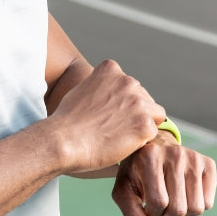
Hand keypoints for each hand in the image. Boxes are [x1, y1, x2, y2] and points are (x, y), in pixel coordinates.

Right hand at [48, 59, 165, 172]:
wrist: (61, 141)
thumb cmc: (64, 122)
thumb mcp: (80, 91)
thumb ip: (98, 88)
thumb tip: (106, 96)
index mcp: (111, 69)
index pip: (129, 85)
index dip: (122, 102)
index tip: (109, 114)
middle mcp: (128, 81)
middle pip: (144, 99)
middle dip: (134, 114)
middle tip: (113, 130)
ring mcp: (138, 103)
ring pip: (154, 115)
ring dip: (141, 125)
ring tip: (119, 138)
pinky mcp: (144, 125)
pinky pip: (152, 134)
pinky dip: (140, 142)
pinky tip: (121, 146)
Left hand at [111, 131, 216, 215]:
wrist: (151, 151)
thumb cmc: (134, 175)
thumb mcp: (124, 192)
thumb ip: (132, 215)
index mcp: (150, 157)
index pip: (158, 202)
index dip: (151, 213)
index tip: (145, 207)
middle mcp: (175, 154)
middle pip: (179, 208)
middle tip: (159, 207)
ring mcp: (194, 157)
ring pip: (197, 208)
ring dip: (181, 215)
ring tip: (170, 203)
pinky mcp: (209, 164)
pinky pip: (208, 202)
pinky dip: (195, 207)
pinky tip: (183, 197)